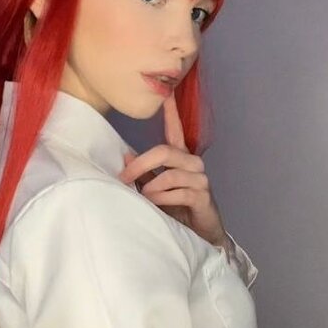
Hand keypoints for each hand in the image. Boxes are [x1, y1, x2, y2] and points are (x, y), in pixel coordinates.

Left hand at [117, 91, 228, 248]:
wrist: (200, 234)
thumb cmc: (176, 209)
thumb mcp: (155, 189)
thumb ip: (143, 173)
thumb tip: (126, 155)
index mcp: (180, 158)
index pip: (176, 130)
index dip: (171, 112)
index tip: (167, 93)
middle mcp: (192, 163)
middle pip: (165, 151)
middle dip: (141, 164)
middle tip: (124, 177)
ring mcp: (200, 179)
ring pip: (170, 173)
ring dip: (151, 187)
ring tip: (144, 197)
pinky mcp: (203, 196)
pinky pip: (179, 191)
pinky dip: (162, 198)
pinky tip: (155, 204)